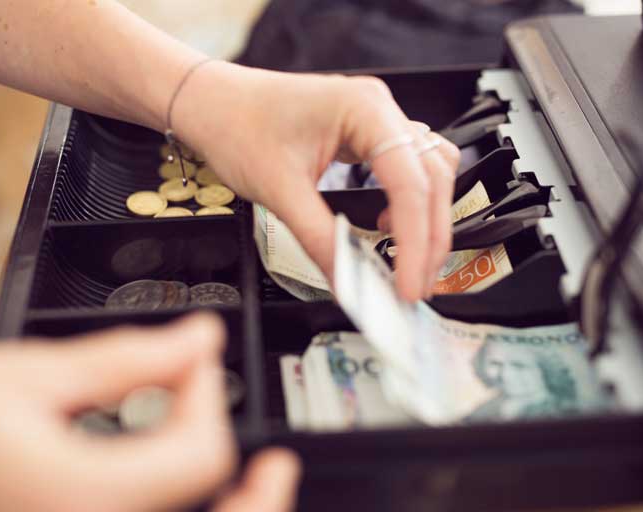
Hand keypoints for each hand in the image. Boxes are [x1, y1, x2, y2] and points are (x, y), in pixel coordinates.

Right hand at [0, 313, 300, 511]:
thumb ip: (126, 360)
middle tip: (276, 465)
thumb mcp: (23, 376)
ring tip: (249, 488)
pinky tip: (177, 493)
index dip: (207, 395)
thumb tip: (200, 340)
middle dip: (255, 496)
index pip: (201, 454)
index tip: (192, 359)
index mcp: (79, 497)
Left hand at [176, 63, 460, 300]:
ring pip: (428, 173)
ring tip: (410, 262)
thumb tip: (349, 282)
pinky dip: (409, 203)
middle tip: (415, 285)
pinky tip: (390, 226)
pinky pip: (407, 168)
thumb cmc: (236, 126)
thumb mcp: (279, 190)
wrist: (211, 103)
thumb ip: (320, 239)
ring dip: (427, 220)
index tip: (407, 285)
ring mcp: (375, 119)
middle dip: (429, 237)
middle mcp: (379, 108)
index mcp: (364, 109)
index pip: (410, 183)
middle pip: (432, 178)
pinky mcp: (365, 133)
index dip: (415, 241)